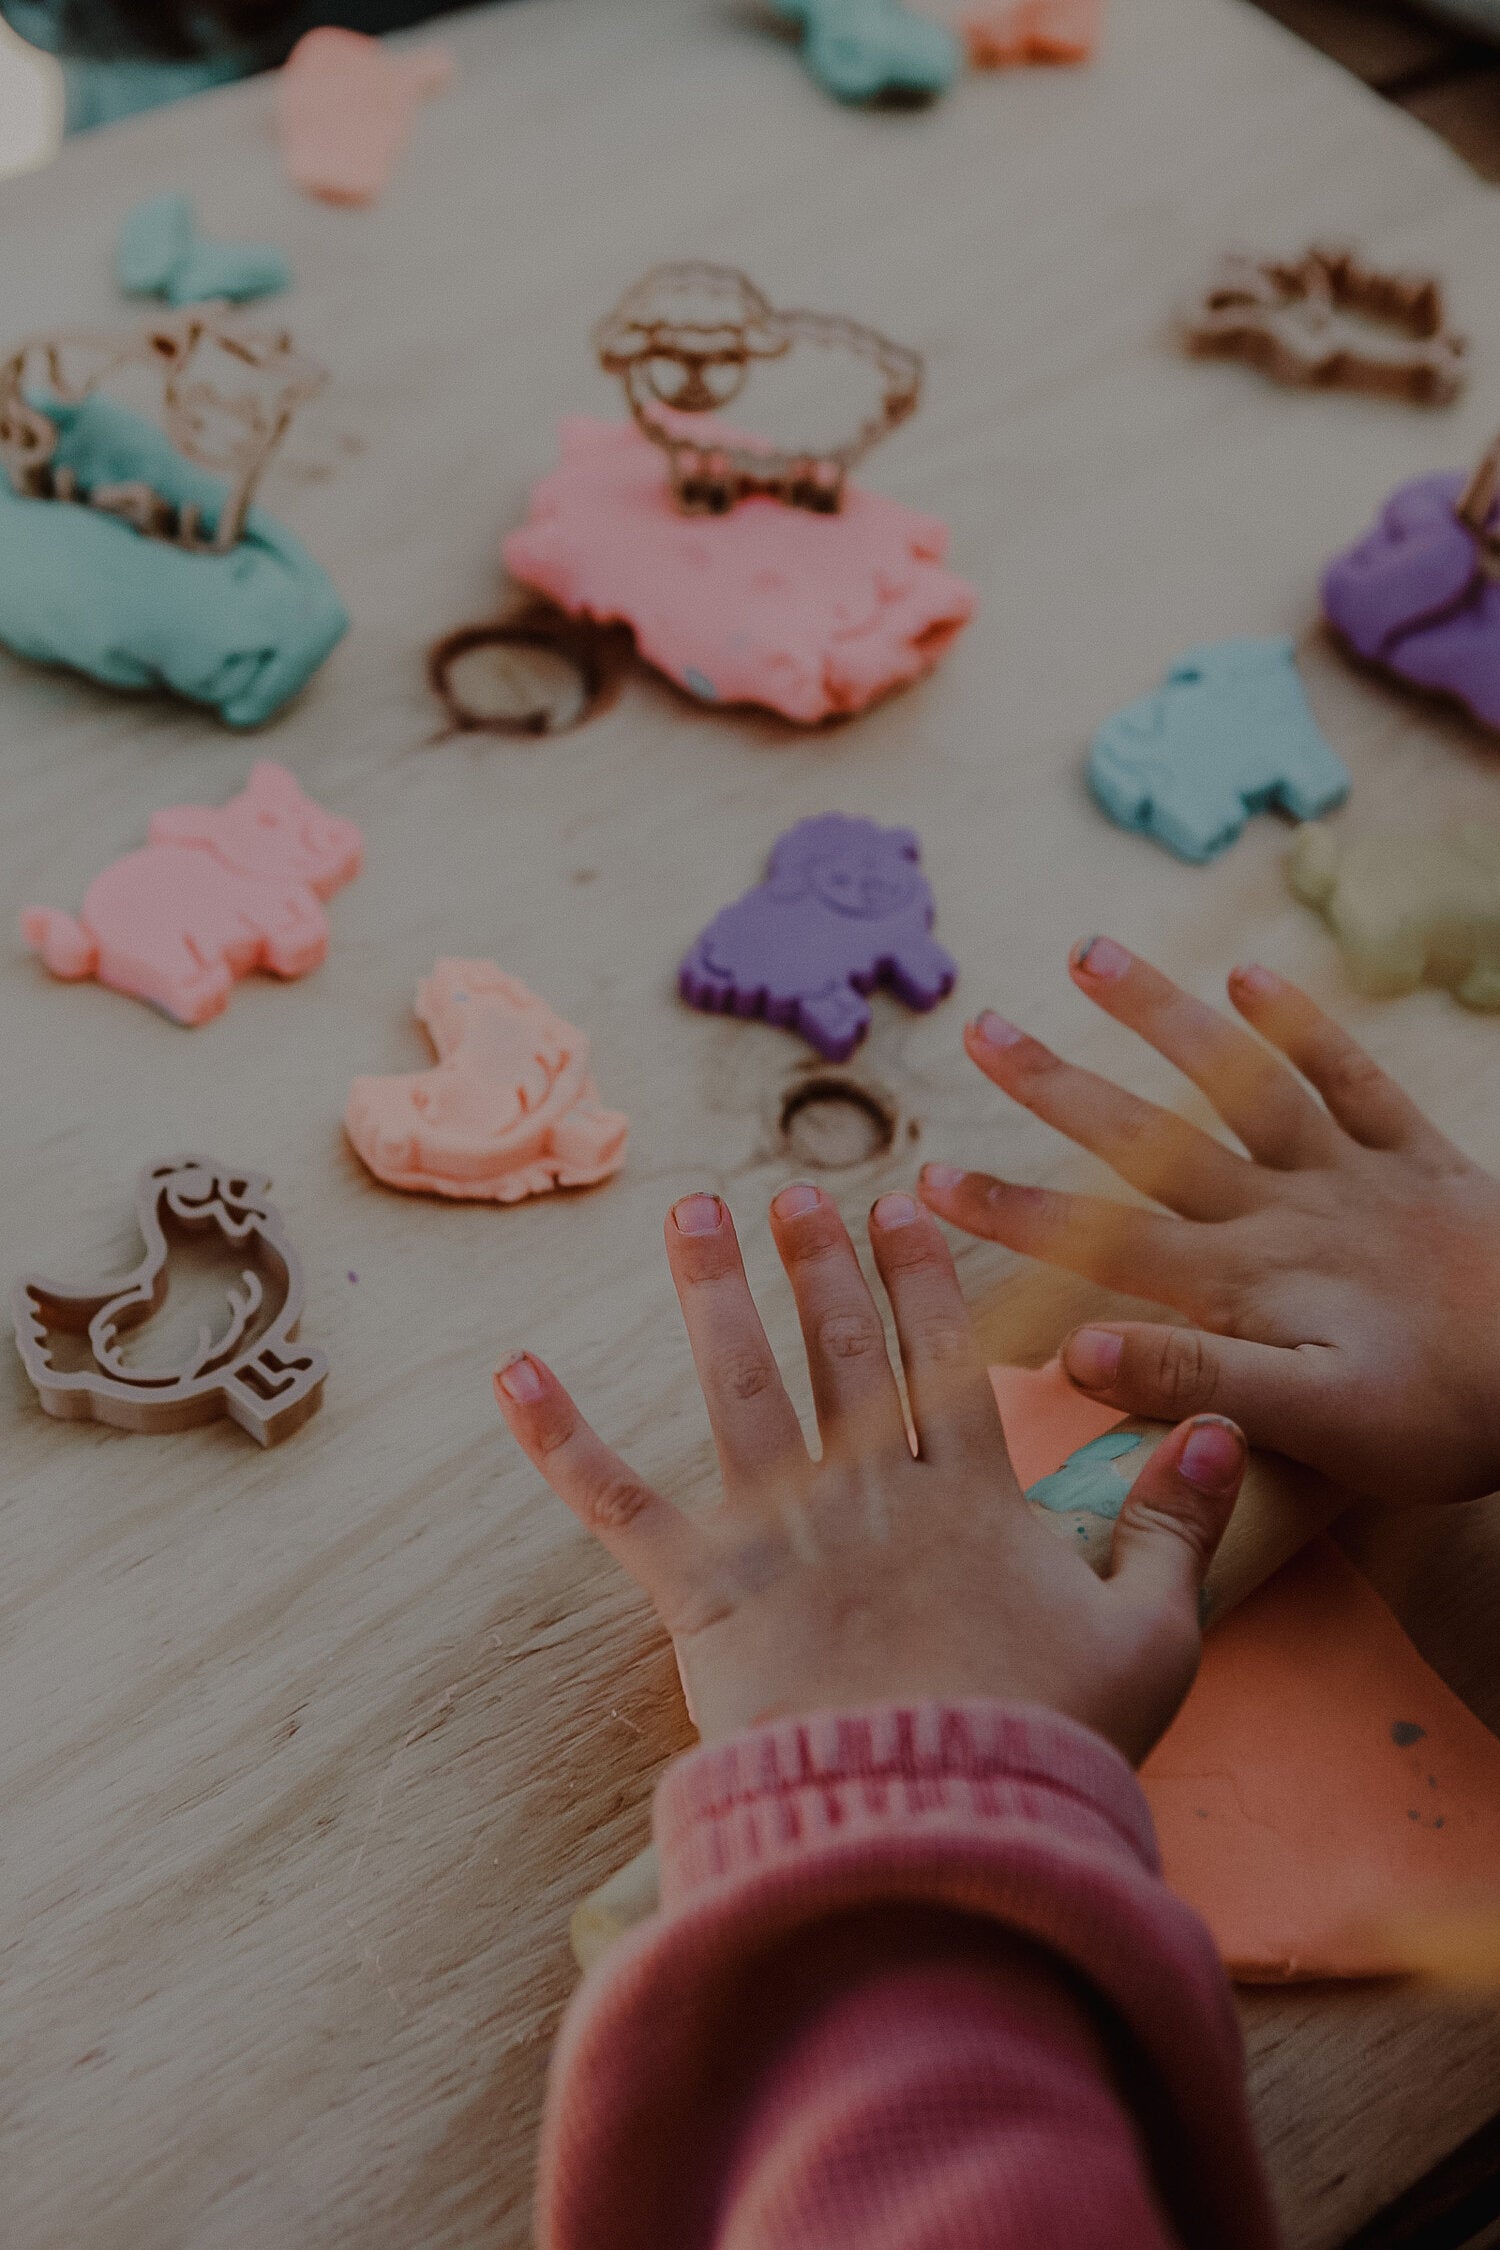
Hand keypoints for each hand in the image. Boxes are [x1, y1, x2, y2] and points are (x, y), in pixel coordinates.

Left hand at [494, 1182, 1244, 1761]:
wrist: (942, 1838)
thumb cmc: (1052, 1748)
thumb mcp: (1154, 1636)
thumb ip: (1179, 1522)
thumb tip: (1219, 1418)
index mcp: (970, 1499)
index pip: (943, 1357)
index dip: (920, 1276)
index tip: (900, 1201)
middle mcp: (870, 1496)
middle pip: (839, 1352)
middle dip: (817, 1261)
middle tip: (792, 1189)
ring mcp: (782, 1539)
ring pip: (741, 1390)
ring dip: (714, 1294)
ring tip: (690, 1211)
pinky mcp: (702, 1596)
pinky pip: (619, 1505)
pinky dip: (562, 1438)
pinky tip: (513, 1372)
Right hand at [919, 937, 1499, 1507]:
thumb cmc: (1448, 1418)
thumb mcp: (1315, 1424)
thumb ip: (1195, 1379)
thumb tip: (1074, 1349)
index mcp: (1247, 1282)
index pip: (1103, 1242)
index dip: (1011, 1213)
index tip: (927, 1183)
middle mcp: (1284, 1209)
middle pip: (1150, 1140)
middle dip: (1060, 1088)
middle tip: (983, 1031)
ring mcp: (1351, 1171)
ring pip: (1238, 1081)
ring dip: (1162, 1017)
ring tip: (1090, 954)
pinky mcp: (1419, 1154)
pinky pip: (1354, 1074)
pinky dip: (1302, 1020)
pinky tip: (1249, 972)